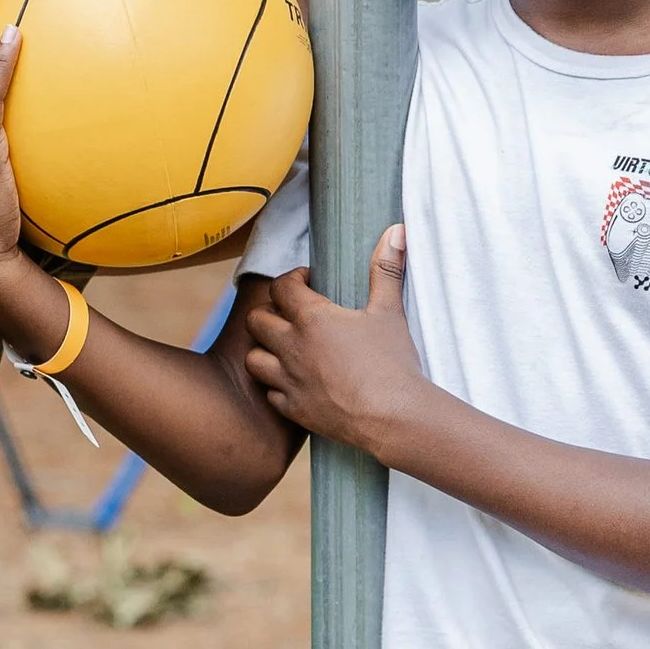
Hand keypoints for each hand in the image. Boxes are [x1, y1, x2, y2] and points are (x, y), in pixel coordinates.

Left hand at [242, 231, 424, 454]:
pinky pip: (270, 395)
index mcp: (312, 318)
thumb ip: (386, 269)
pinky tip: (295, 384)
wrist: (393, 417)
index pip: (281, 287)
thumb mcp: (390, 311)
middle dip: (270, 313)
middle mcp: (291, 347)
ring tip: (285, 349)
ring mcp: (289, 381)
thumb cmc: (392, 363)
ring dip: (265, 351)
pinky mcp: (294, 410)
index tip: (306, 281)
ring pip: (253, 360)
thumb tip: (396, 231)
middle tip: (291, 316)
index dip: (291, 280)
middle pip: (256, 321)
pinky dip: (277, 387)